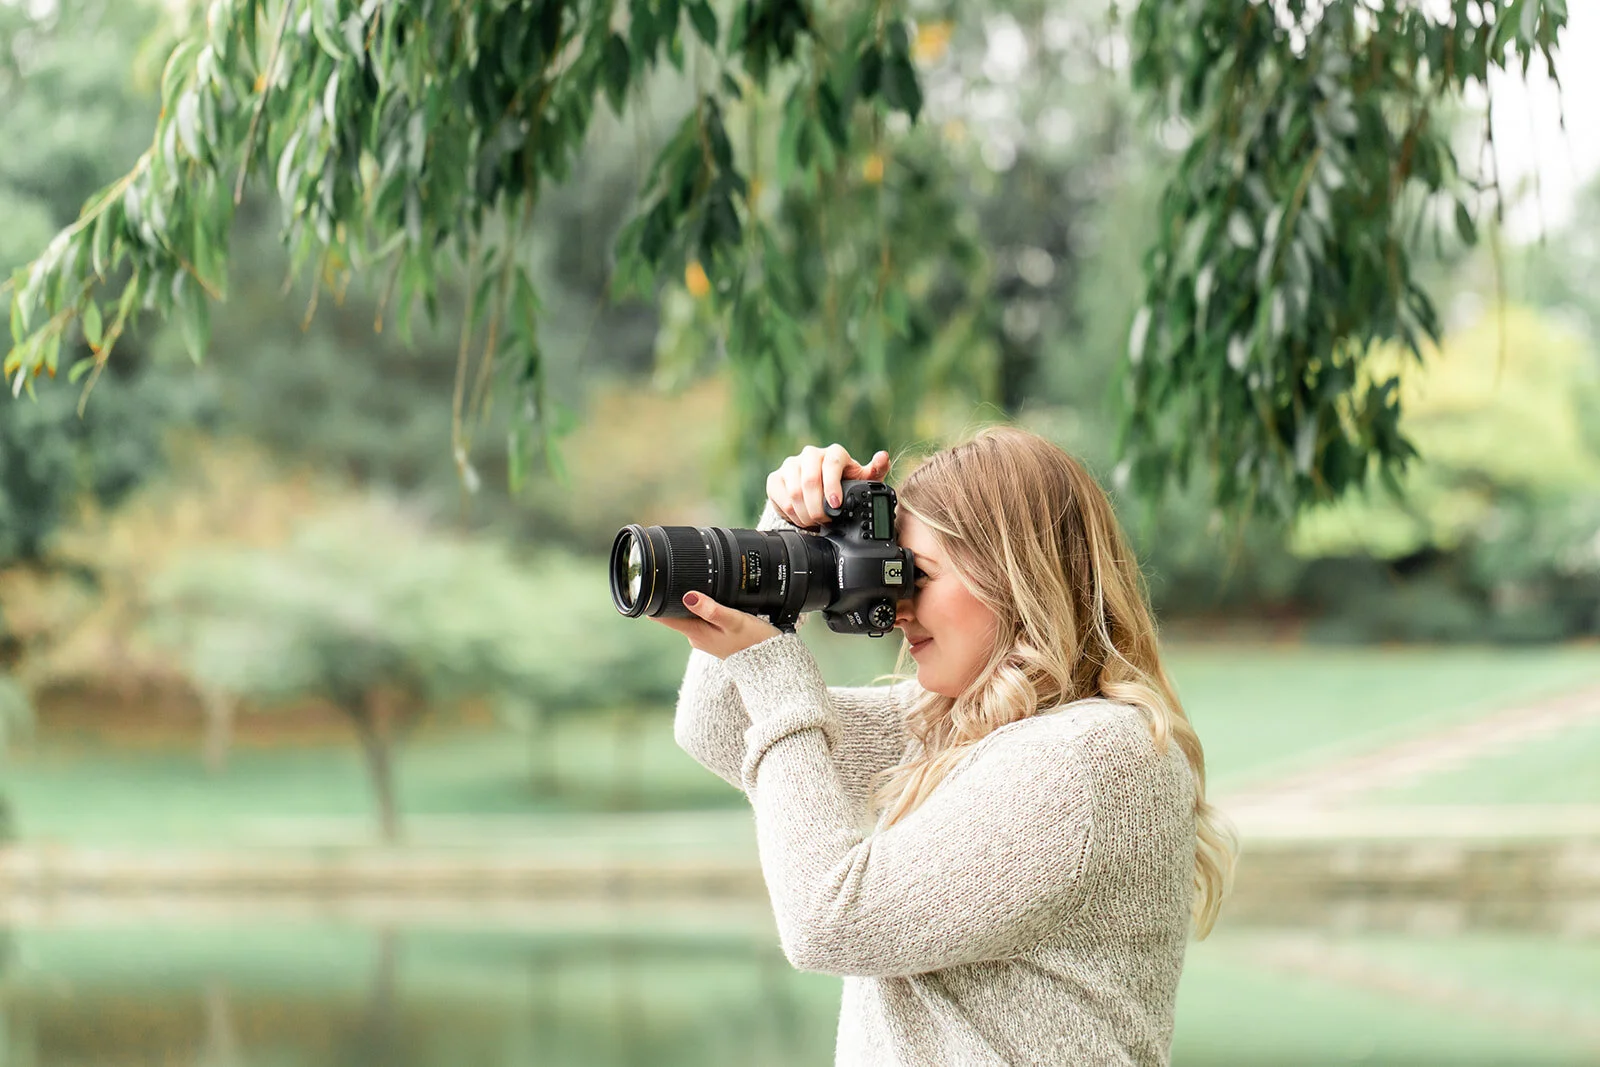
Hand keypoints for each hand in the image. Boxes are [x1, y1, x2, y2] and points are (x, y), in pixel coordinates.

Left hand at [652, 591, 781, 659]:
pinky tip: (719, 604)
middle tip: (681, 577)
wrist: (770, 663)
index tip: (651, 586)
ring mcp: (706, 639)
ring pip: (692, 616)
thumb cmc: (753, 642)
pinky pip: (704, 620)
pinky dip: (707, 610)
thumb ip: (711, 609)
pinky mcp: (716, 638)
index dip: (654, 601)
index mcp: (695, 632)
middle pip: (676, 612)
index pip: (663, 616)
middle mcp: (696, 637)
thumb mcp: (733, 621)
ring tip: (704, 589)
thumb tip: (688, 595)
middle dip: (677, 597)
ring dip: (695, 604)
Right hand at [766, 444, 891, 527]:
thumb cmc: (843, 486)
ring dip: (805, 512)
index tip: (835, 505)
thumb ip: (875, 471)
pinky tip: (800, 517)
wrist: (818, 495)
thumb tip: (882, 457)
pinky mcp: (776, 478)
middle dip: (817, 506)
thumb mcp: (861, 482)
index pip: (831, 463)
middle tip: (824, 520)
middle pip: (810, 479)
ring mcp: (791, 465)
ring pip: (794, 490)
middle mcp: (810, 455)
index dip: (832, 486)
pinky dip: (791, 512)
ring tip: (814, 522)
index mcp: (834, 453)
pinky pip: (780, 497)